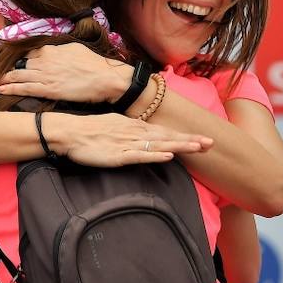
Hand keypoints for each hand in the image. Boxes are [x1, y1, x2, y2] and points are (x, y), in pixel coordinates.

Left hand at [0, 43, 131, 103]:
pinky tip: (2, 89)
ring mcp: (45, 75)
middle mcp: (45, 60)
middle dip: (8, 68)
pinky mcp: (48, 89)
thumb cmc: (94, 64)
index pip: (30, 53)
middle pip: (21, 63)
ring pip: (19, 75)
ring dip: (5, 78)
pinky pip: (25, 88)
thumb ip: (60, 50)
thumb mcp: (75, 49)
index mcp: (51, 49)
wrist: (105, 78)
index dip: (20, 59)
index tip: (13, 62)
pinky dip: (11, 88)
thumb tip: (53, 50)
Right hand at [48, 112, 212, 167]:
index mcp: (136, 127)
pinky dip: (155, 155)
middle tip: (212, 142)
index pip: (165, 132)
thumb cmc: (90, 131)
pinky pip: (140, 155)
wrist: (69, 132)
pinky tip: (168, 155)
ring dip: (179, 146)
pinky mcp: (118, 155)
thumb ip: (131, 132)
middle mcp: (136, 132)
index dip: (185, 136)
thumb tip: (145, 137)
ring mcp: (128, 143)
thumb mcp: (116, 127)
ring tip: (198, 147)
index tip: (203, 139)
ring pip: (159, 145)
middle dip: (190, 140)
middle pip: (168, 137)